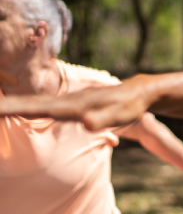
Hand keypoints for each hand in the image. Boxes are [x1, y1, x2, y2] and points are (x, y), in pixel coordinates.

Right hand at [0, 74, 156, 130]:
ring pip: (31, 105)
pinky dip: (22, 108)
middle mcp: (64, 102)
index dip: (13, 109)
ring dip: (8, 107)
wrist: (138, 92)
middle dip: (3, 107)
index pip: (36, 109)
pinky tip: (13, 111)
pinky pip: (39, 108)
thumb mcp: (120, 114)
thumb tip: (85, 122)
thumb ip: (103, 119)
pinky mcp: (67, 106)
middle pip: (28, 105)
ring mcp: (65, 103)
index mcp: (71, 106)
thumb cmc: (130, 105)